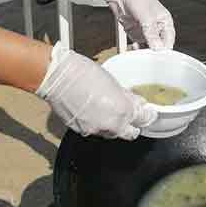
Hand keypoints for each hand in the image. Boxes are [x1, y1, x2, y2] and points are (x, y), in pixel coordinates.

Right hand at [36, 43, 156, 139]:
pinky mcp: (81, 131)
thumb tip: (137, 103)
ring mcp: (95, 130)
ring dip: (114, 124)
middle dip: (132, 125)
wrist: (57, 78)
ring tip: (109, 109)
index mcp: (123, 110)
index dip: (147, 115)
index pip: (144, 120)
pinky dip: (98, 123)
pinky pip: (95, 131)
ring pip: (112, 133)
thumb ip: (127, 97)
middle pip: (129, 133)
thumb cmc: (83, 73)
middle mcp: (111, 125)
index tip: (148, 112)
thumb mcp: (113, 81)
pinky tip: (94, 111)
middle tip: (131, 114)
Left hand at [93, 0, 174, 49]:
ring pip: (146, 46)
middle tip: (146, 56)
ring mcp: (145, 30)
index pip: (169, 41)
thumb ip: (152, 34)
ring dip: (141, 50)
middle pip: (157, 46)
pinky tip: (131, 48)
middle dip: (151, 51)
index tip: (157, 58)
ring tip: (137, 51)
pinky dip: (134, 47)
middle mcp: (157, 27)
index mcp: (165, 21)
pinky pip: (136, 43)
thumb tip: (158, 48)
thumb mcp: (146, 17)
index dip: (164, 50)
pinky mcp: (135, 31)